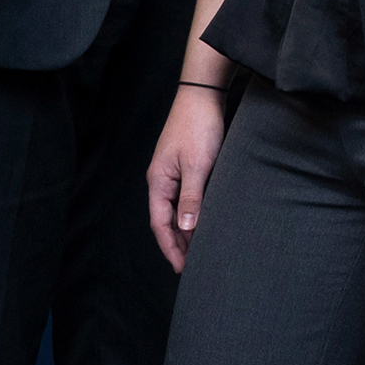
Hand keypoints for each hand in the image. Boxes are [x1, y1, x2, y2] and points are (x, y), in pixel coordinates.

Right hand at [149, 84, 227, 269]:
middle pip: (166, 221)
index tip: (182, 268)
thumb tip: (186, 229)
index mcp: (158, 181)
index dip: (170, 248)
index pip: (160, 224)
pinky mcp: (185, 167)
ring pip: (177, 210)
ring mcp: (172, 173)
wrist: (203, 95)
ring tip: (200, 250)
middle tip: (193, 266)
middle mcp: (162, 180)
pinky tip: (205, 222)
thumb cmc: (198, 126)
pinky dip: (193, 214)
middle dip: (178, 244)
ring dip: (187, 230)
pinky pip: (186, 199)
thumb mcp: (197, 166)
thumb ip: (191, 198)